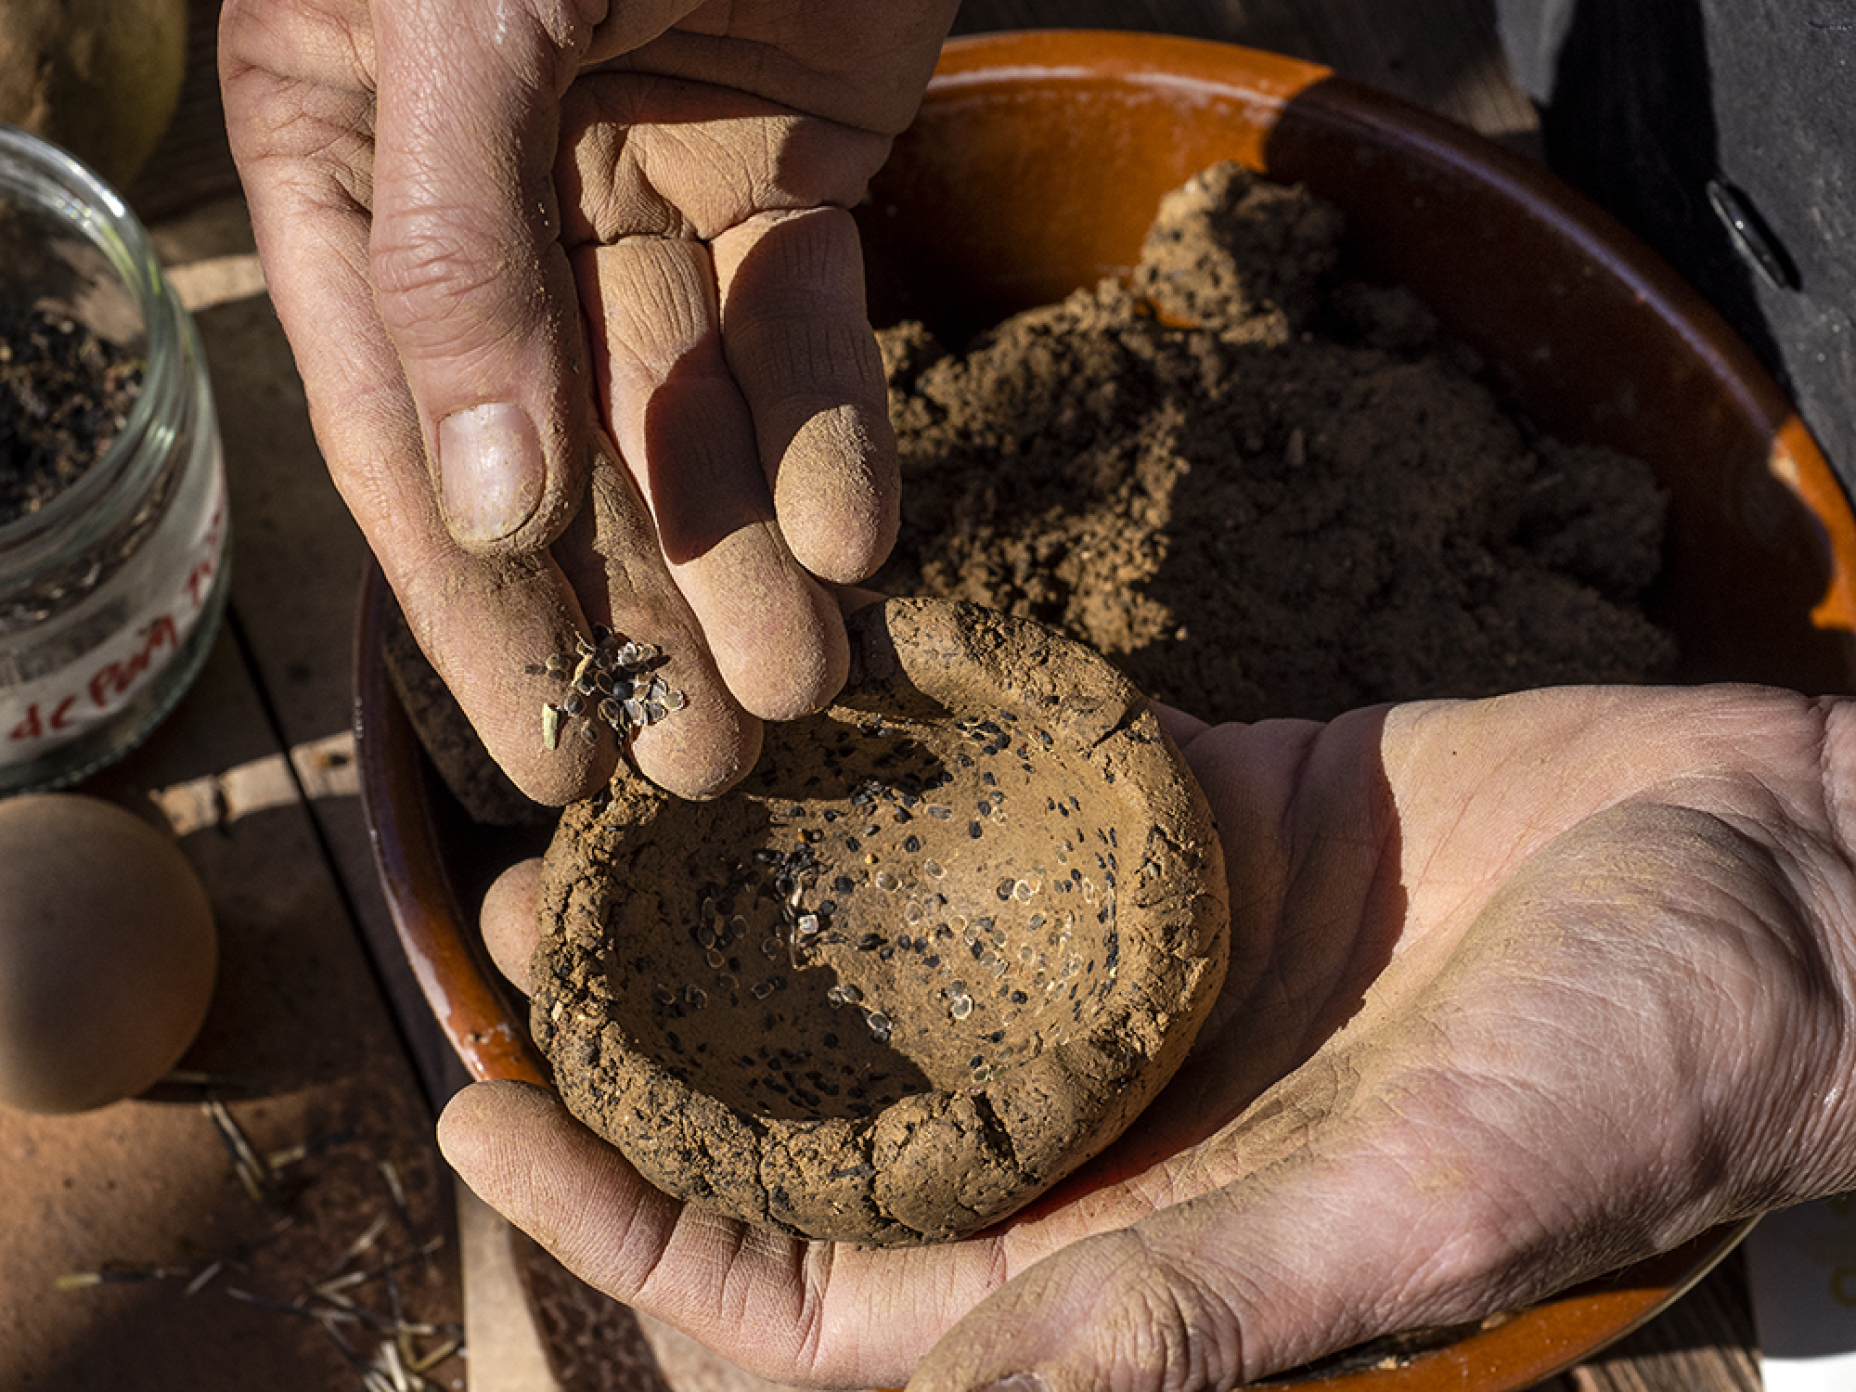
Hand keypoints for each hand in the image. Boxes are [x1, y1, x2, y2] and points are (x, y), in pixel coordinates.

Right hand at [220, 0, 957, 800]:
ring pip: (699, 415)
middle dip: (643, 613)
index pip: (411, 438)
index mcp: (359, 171)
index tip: (556, 756)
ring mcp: (651, 185)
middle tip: (712, 766)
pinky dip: (841, 429)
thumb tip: (482, 501)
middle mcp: (499, 201)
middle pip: (568, 457)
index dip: (483, 609)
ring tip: (807, 692)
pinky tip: (864, 546)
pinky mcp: (793, 162)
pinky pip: (812, 323)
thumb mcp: (463, 15)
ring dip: (752, 556)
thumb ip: (456, 254)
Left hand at [439, 683, 1855, 1387]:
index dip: (644, 1231)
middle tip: (503, 930)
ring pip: (882, 940)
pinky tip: (799, 678)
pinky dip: (903, 738)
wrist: (1783, 882)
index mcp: (1126, 1261)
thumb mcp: (1417, 1199)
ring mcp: (1129, 963)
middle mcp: (1099, 1119)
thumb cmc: (1645, 1073)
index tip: (493, 1126)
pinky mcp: (1182, 822)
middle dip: (646, 1041)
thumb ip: (1198, 1303)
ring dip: (742, 883)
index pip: (818, 1298)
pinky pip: (1004, 780)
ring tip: (603, 794)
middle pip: (812, 1108)